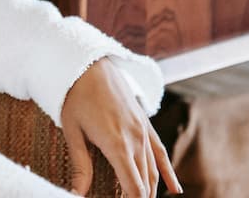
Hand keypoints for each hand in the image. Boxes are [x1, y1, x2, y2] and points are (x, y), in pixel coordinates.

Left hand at [59, 58, 181, 197]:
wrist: (89, 63)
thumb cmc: (75, 97)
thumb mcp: (72, 131)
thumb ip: (80, 165)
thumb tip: (76, 193)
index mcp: (117, 145)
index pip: (133, 187)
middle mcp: (136, 140)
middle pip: (145, 182)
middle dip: (140, 197)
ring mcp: (143, 131)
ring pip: (153, 170)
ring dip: (150, 189)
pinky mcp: (145, 123)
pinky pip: (161, 151)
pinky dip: (168, 172)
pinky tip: (175, 189)